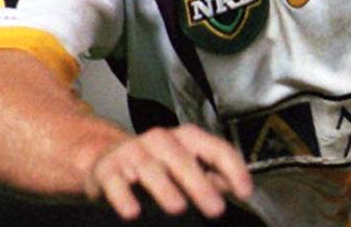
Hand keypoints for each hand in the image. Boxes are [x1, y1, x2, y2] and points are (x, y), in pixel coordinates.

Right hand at [83, 124, 253, 219]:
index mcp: (186, 138)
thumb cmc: (155, 164)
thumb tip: (233, 186)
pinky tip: (132, 211)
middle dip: (200, 184)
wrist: (106, 158)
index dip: (233, 169)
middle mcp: (161, 140)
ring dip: (165, 188)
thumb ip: (211, 175)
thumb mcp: (185, 164)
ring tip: (178, 207)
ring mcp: (133, 152)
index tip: (245, 191)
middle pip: (183, 159)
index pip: (215, 148)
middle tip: (215, 208)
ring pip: (150, 168)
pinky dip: (124, 196)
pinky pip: (116, 182)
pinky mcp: (108, 169)